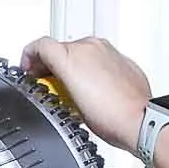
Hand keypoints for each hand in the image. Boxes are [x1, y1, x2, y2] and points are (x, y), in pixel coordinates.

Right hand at [21, 36, 150, 151]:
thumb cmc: (110, 117)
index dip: (28, 57)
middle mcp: (91, 47)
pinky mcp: (122, 60)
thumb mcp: (68, 103)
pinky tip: (91, 88)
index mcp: (72, 54)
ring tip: (70, 88)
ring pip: (80, 52)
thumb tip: (49, 77)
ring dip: (71, 65)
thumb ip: (54, 82)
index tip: (28, 68)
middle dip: (50, 63)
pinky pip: (100, 58)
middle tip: (47, 81)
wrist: (140, 122)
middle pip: (60, 48)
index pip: (40, 45)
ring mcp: (108, 51)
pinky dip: (92, 69)